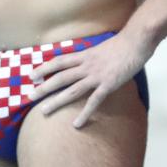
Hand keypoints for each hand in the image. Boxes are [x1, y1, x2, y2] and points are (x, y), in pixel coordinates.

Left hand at [31, 28, 154, 128]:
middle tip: (29, 97)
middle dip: (43, 87)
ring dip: (56, 101)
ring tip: (43, 111)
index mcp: (84, 55)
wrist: (136, 41)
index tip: (32, 75)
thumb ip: (91, 56)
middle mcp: (86, 65)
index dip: (44, 68)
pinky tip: (76, 124)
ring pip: (71, 90)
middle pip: (60, 77)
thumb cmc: (122, 44)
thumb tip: (85, 61)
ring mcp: (96, 76)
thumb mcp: (101, 48)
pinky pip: (93, 101)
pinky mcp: (108, 85)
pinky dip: (84, 113)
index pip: (59, 61)